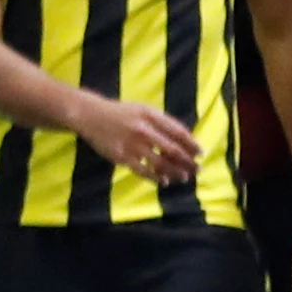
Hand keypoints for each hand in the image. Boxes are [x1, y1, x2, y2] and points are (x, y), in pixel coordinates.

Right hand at [75, 96, 198, 184]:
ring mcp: (132, 145)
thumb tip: (183, 138)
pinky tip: (163, 181)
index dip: (191, 144)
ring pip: (160, 162)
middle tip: (197, 169)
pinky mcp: (122, 157)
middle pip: (172, 149)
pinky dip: (155, 178)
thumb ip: (161, 121)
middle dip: (188, 161)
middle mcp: (143, 130)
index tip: (200, 153)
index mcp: (150, 115)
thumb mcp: (142, 110)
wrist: (90, 116)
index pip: (178, 132)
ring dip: (175, 172)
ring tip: (184, 177)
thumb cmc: (120, 113)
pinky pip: (143, 171)